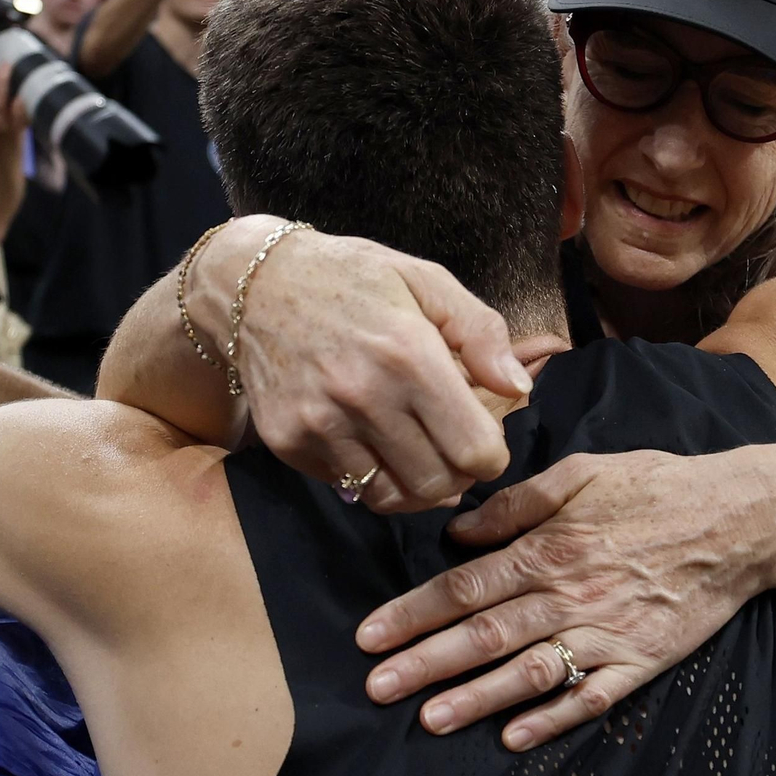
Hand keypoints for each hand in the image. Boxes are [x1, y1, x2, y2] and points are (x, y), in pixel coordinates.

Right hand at [193, 227, 530, 510]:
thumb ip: (481, 334)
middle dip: (457, 473)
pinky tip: (370, 438)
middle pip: (440, 485)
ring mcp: (319, 424)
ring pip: (393, 498)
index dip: (491, 454)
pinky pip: (349, 487)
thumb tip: (520, 390)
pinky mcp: (288, 443)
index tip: (483, 438)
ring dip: (415, 482)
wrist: (255, 284)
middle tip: (450, 446)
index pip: (475, 451)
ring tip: (415, 448)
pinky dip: (369, 474)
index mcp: (409, 354)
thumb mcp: (427, 281)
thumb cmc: (354, 278)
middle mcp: (363, 396)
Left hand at [356, 448, 775, 750]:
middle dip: (425, 663)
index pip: (465, 587)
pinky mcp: (642, 660)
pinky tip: (514, 736)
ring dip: (476, 697)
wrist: (739, 519)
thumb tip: (458, 532)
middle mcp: (570, 594)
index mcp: (550, 547)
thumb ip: (516, 503)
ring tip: (429, 719)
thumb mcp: (582, 471)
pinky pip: (591, 697)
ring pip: (529, 672)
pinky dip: (552, 719)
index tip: (369, 635)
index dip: (412, 613)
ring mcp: (607, 632)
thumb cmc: (656, 487)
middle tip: (376, 687)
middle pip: (485, 634)